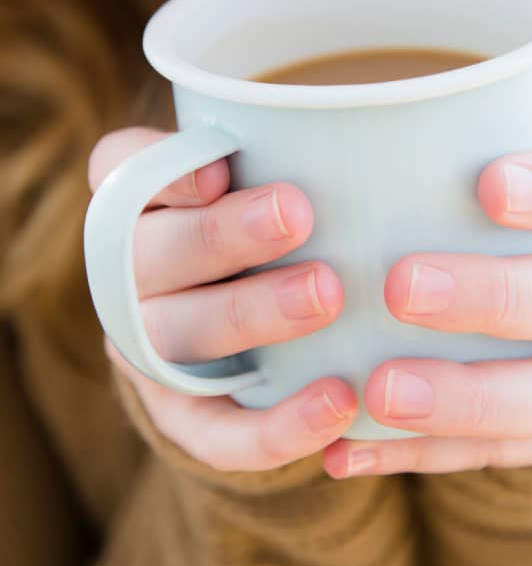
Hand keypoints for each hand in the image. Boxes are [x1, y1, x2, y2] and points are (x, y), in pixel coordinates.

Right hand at [87, 125, 357, 470]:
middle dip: (223, 235)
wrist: (249, 325)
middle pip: (152, 252)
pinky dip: (272, 426)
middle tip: (298, 215)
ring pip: (177, 335)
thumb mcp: (271, 177)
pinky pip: (213, 432)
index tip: (220, 168)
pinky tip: (338, 402)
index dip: (161, 170)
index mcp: (142, 201)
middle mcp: (130, 273)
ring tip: (328, 295)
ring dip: (250, 315)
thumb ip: (292, 151)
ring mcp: (147, 347)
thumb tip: (376, 133)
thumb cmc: (272, 226)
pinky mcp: (180, 414)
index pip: (121, 169)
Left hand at [322, 140, 531, 478]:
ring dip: (470, 399)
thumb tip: (322, 137)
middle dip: (500, 297)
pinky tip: (355, 447)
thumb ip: (454, 154)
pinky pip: (512, 453)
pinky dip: (429, 453)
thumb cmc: (520, 211)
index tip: (489, 185)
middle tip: (402, 288)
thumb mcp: (513, 164)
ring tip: (381, 392)